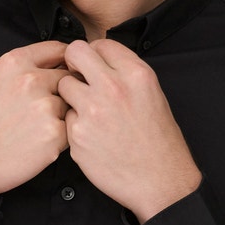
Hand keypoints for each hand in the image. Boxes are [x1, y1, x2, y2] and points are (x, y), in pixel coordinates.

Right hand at [0, 41, 69, 194]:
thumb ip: (30, 66)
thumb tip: (64, 63)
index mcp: (16, 62)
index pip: (60, 49)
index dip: (66, 62)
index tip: (66, 71)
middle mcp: (31, 80)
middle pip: (69, 78)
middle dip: (61, 93)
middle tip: (40, 110)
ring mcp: (44, 106)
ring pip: (71, 104)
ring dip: (61, 115)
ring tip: (36, 127)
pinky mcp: (54, 132)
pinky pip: (71, 128)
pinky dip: (60, 136)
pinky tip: (39, 141)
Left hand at [58, 39, 201, 223]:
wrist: (160, 181)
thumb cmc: (159, 141)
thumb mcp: (152, 95)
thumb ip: (126, 74)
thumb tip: (100, 61)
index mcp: (136, 74)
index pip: (102, 44)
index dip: (95, 54)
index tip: (94, 65)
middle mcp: (113, 87)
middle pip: (76, 52)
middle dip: (73, 62)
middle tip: (77, 76)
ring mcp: (92, 110)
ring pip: (64, 84)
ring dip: (71, 94)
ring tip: (88, 111)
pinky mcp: (77, 134)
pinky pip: (65, 117)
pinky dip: (74, 123)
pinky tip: (92, 135)